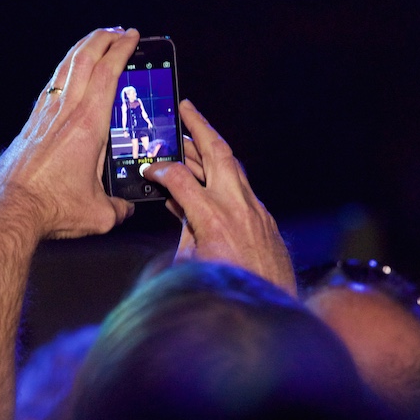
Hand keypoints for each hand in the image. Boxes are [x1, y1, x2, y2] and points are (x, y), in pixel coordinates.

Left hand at [0, 28, 137, 238]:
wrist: (9, 209)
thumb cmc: (51, 208)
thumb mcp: (98, 213)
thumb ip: (118, 207)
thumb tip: (124, 208)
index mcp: (88, 125)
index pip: (108, 74)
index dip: (122, 50)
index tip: (132, 37)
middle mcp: (65, 113)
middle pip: (84, 59)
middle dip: (103, 39)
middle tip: (117, 31)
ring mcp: (45, 116)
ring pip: (65, 68)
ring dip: (82, 50)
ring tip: (95, 43)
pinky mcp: (31, 125)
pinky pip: (52, 86)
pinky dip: (65, 71)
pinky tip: (68, 75)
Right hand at [143, 99, 295, 294]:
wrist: (272, 310)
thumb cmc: (226, 293)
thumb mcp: (189, 265)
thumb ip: (184, 231)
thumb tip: (178, 209)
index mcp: (212, 218)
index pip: (179, 178)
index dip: (159, 170)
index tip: (148, 168)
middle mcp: (237, 207)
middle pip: (217, 153)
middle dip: (200, 127)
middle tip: (186, 109)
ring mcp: (255, 211)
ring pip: (233, 167)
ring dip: (213, 150)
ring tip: (193, 139)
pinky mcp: (265, 220)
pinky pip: (241, 188)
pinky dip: (223, 177)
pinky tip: (210, 182)